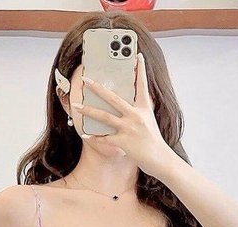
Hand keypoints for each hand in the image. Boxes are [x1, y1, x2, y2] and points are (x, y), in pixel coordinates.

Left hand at [74, 52, 175, 179]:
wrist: (160, 160)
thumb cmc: (153, 142)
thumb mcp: (149, 121)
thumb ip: (139, 111)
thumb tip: (125, 105)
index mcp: (144, 109)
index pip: (142, 85)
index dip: (140, 70)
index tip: (137, 55)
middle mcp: (136, 116)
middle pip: (113, 98)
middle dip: (97, 88)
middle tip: (86, 80)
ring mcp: (129, 129)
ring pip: (104, 117)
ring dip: (88, 110)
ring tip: (76, 105)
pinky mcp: (123, 142)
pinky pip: (104, 138)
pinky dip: (94, 137)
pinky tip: (85, 134)